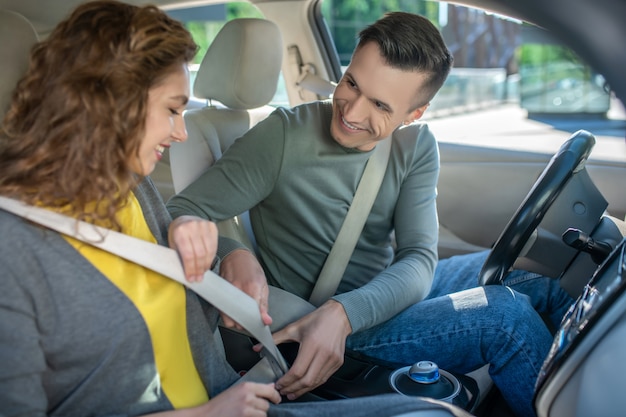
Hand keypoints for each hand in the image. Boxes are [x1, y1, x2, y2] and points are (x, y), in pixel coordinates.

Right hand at [144, 382, 280, 416]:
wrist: (206, 416)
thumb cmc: (219, 405)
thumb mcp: (236, 391)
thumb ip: (255, 389)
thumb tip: (271, 386)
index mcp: (246, 386)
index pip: (270, 390)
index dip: (275, 396)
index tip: (277, 399)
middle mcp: (248, 396)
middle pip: (266, 405)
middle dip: (262, 408)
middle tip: (251, 409)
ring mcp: (246, 409)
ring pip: (263, 415)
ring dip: (258, 416)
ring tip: (246, 414)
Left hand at [168, 215, 217, 281]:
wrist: (184, 219)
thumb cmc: (178, 234)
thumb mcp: (174, 245)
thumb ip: (180, 258)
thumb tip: (188, 276)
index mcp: (180, 231)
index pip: (188, 255)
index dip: (190, 269)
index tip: (191, 278)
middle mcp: (193, 226)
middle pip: (199, 253)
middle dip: (199, 269)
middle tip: (198, 278)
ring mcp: (204, 225)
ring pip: (209, 250)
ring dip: (206, 264)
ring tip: (202, 272)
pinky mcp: (212, 226)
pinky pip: (214, 245)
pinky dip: (211, 256)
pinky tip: (207, 263)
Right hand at [220, 249, 271, 326]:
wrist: (236, 255)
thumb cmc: (251, 269)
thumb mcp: (263, 285)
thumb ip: (264, 305)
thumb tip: (266, 321)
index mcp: (252, 288)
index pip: (251, 315)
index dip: (253, 322)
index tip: (255, 323)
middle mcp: (237, 290)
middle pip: (236, 320)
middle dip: (241, 323)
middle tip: (247, 318)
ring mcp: (226, 290)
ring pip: (226, 316)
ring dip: (232, 319)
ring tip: (239, 312)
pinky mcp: (218, 291)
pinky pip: (221, 308)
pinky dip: (226, 311)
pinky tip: (232, 305)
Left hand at [255, 300, 351, 399]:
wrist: (339, 316)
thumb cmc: (317, 320)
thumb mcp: (294, 327)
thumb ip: (276, 338)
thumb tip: (258, 347)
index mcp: (312, 344)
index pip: (297, 371)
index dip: (286, 381)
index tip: (279, 384)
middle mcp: (324, 353)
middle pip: (306, 380)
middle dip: (293, 389)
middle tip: (283, 391)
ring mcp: (333, 359)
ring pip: (316, 382)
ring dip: (303, 389)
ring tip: (292, 392)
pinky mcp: (338, 363)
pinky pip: (324, 378)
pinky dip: (313, 384)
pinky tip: (305, 385)